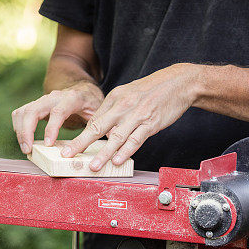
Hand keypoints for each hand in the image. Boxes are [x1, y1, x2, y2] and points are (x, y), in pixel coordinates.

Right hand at [11, 81, 103, 153]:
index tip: (49, 144)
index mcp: (72, 98)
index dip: (52, 127)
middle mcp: (53, 97)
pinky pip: (20, 114)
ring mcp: (42, 101)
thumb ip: (104, 125)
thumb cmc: (92, 103)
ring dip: (20, 131)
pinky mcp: (35, 106)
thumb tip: (114, 143)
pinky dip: (18, 128)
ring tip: (26, 149)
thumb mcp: (101, 111)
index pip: (58, 111)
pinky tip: (24, 142)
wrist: (83, 88)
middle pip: (33, 110)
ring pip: (23, 111)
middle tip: (29, 150)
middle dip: (27, 131)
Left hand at [61, 63, 200, 170]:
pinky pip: (136, 139)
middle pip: (98, 127)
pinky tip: (118, 160)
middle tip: (68, 154)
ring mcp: (137, 115)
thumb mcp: (129, 94)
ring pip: (116, 137)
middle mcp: (123, 105)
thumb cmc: (153, 90)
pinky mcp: (151, 123)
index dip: (81, 135)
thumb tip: (105, 131)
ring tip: (94, 166)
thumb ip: (116, 111)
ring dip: (103, 153)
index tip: (70, 147)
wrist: (179, 82)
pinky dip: (126, 151)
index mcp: (115, 97)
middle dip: (81, 143)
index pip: (94, 120)